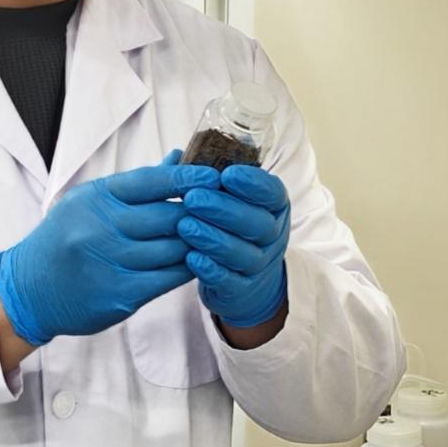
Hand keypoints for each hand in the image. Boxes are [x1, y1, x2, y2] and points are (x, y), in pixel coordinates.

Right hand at [0, 160, 219, 344]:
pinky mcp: (119, 295)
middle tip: (225, 210)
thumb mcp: (91, 202)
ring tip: (216, 236)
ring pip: (174, 249)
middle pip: (169, 216)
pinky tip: (198, 262)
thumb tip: (180, 159)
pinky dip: (187, 268)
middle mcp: (101, 228)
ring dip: (199, 242)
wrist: (27, 289)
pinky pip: (167, 278)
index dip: (188, 179)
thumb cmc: (64, 238)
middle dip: (200, 213)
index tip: (214, 177)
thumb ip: (137, 185)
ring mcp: (110, 263)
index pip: (152, 181)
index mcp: (96, 198)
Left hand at [177, 165, 289, 327]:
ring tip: (185, 226)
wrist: (244, 281)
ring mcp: (260, 265)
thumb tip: (174, 156)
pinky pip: (229, 280)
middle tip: (192, 198)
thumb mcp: (228, 200)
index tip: (226, 174)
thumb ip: (207, 180)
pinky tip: (191, 257)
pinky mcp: (242, 290)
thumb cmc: (230, 228)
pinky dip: (210, 269)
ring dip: (212, 238)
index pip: (272, 193)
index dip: (252, 184)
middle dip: (223, 209)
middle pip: (256, 223)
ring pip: (242, 253)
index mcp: (273, 207)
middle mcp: (272, 235)